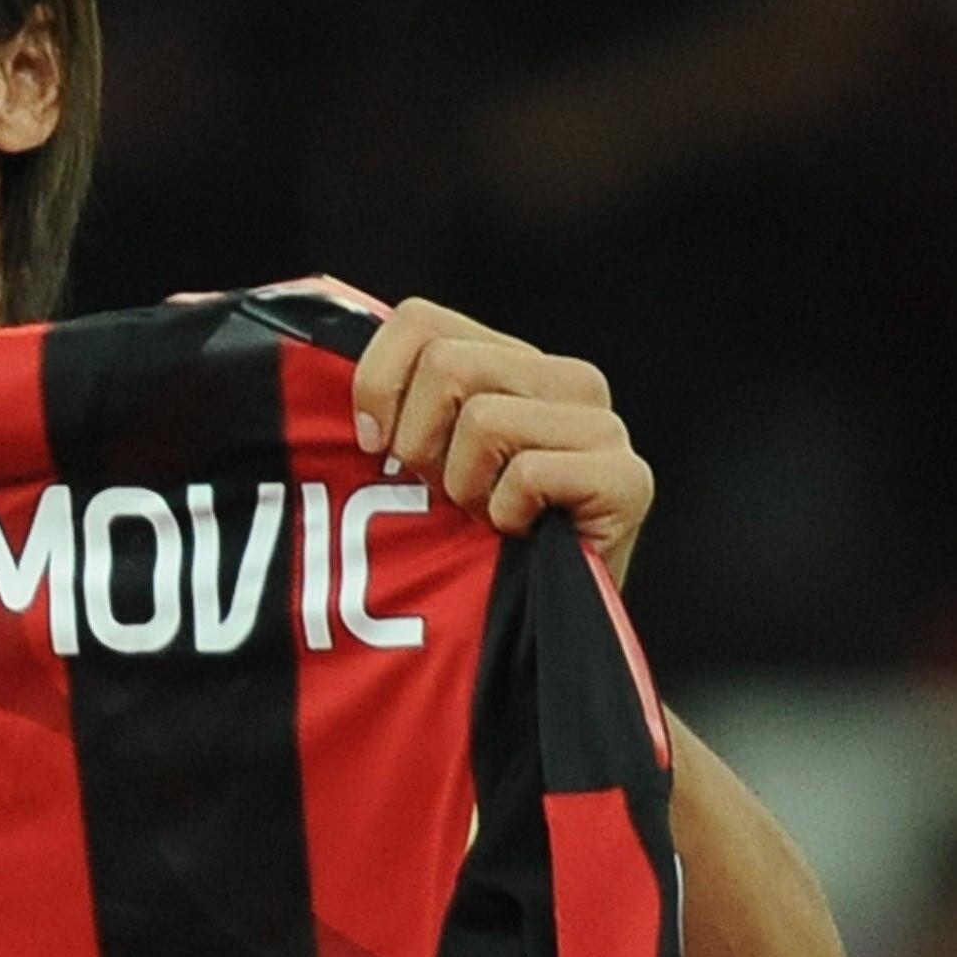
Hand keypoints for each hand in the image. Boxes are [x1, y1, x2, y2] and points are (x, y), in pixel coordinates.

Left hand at [351, 296, 651, 587]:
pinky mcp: (627, 478)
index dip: (377, 384)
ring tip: (486, 520)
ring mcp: (604, 426)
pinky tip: (523, 538)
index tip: (372, 447)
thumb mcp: (416, 466)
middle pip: (447, 365)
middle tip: (443, 497)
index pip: (420, 320)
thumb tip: (329, 373)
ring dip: (466, 489)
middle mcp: (566, 380)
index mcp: (512, 363)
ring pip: (485, 420)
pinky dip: (507, 519)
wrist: (526, 636)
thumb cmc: (463, 550)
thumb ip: (393, 406)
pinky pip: (528, 476)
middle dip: (422, 445)